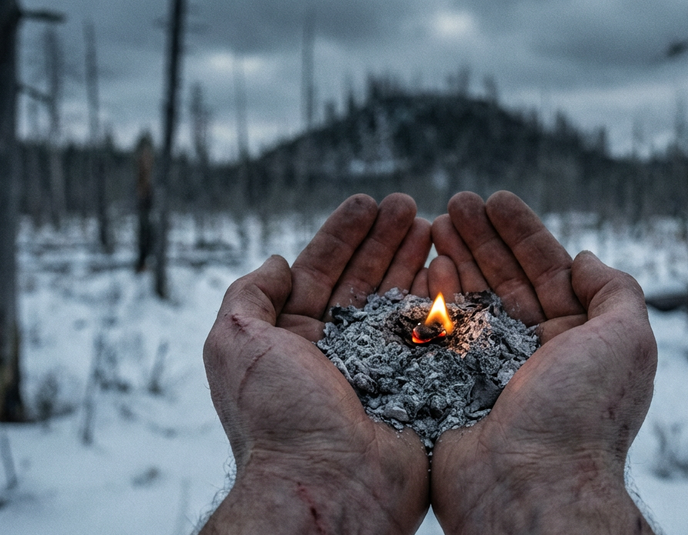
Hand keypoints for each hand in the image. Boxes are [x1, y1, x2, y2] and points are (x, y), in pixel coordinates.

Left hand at [201, 194, 431, 533]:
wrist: (329, 484)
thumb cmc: (277, 416)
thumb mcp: (235, 345)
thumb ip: (248, 297)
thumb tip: (278, 262)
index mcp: (293, 341)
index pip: (320, 273)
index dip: (343, 236)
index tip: (368, 203)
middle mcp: (336, 352)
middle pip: (365, 281)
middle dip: (386, 240)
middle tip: (410, 205)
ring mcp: (380, 369)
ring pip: (401, 301)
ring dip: (416, 261)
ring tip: (436, 224)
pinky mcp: (417, 387)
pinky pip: (432, 334)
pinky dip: (442, 299)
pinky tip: (452, 269)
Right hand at [428, 191, 657, 533]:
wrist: (528, 485)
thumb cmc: (582, 413)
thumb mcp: (625, 340)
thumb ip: (616, 292)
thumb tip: (585, 258)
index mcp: (578, 341)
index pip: (549, 271)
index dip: (522, 232)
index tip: (494, 199)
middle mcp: (537, 354)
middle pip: (506, 279)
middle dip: (482, 238)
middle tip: (454, 203)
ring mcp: (493, 371)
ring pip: (471, 301)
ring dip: (454, 259)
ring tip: (433, 224)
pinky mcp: (455, 389)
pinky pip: (443, 334)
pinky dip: (433, 298)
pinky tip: (423, 268)